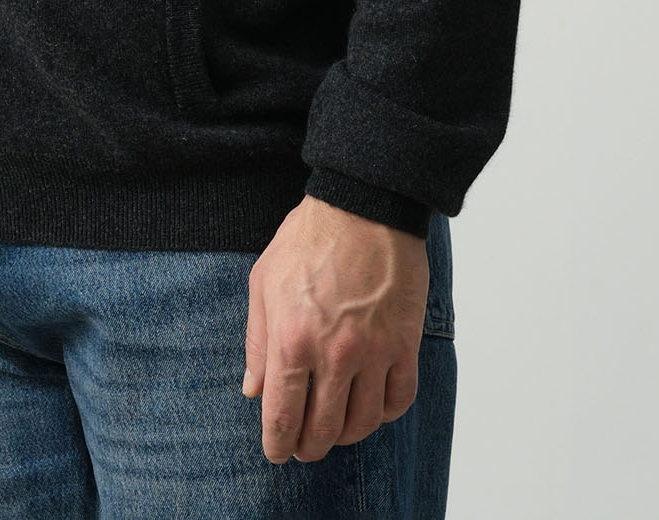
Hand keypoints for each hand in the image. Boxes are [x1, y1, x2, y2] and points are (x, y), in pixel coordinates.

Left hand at [241, 194, 427, 462]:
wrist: (363, 206)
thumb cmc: (309, 239)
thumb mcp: (264, 282)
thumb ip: (257, 341)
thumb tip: (254, 391)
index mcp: (292, 340)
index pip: (283, 418)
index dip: (278, 445)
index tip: (277, 452)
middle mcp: (334, 354)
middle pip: (323, 431)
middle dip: (309, 447)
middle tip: (304, 446)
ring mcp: (374, 351)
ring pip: (363, 424)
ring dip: (346, 434)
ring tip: (336, 427)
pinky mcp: (405, 343)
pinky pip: (399, 401)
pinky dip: (384, 413)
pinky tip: (371, 404)